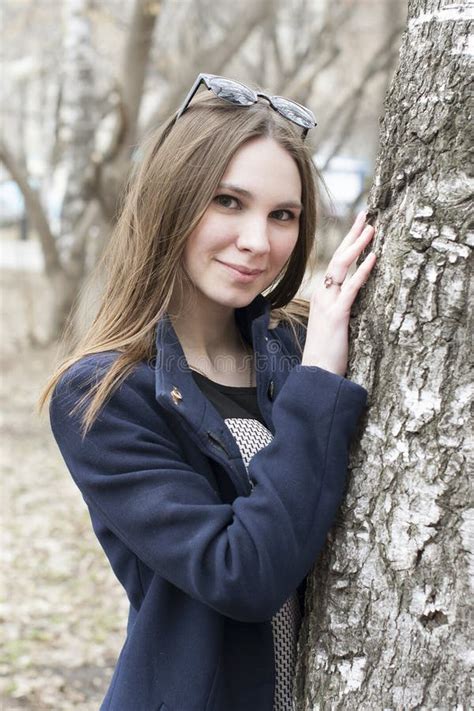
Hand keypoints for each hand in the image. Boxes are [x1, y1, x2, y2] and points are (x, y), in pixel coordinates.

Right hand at [301, 211, 376, 375]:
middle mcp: (323, 295)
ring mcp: (328, 303)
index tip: (360, 227)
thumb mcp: (332, 326)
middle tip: (366, 215)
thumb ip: (340, 309)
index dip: (348, 244)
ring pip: (341, 267)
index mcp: (323, 296)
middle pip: (338, 257)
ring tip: (372, 229)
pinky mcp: (337, 315)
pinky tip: (373, 258)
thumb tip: (352, 298)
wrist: (316, 374)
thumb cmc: (326, 354)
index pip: (336, 264)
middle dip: (352, 235)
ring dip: (357, 246)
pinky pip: (351, 288)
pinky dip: (362, 272)